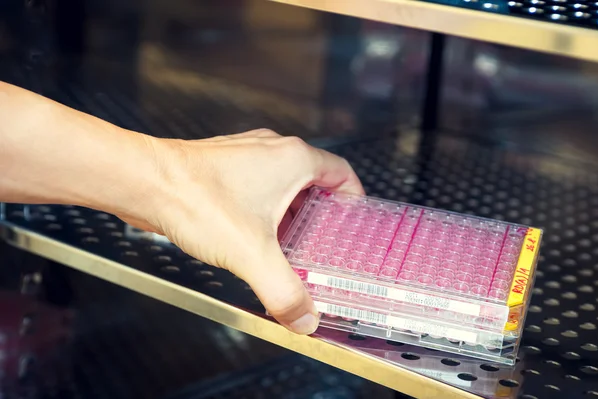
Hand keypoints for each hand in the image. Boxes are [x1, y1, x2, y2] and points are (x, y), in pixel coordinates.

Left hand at [121, 129, 363, 333]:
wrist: (144, 182)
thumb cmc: (196, 199)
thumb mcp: (251, 254)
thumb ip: (284, 291)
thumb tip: (304, 318)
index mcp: (293, 159)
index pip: (341, 173)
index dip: (353, 200)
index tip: (352, 224)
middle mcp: (272, 150)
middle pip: (313, 181)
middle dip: (319, 215)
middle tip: (320, 245)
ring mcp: (246, 155)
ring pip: (282, 184)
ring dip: (289, 213)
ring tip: (287, 246)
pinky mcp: (223, 166)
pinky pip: (256, 186)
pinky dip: (262, 209)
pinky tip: (252, 236)